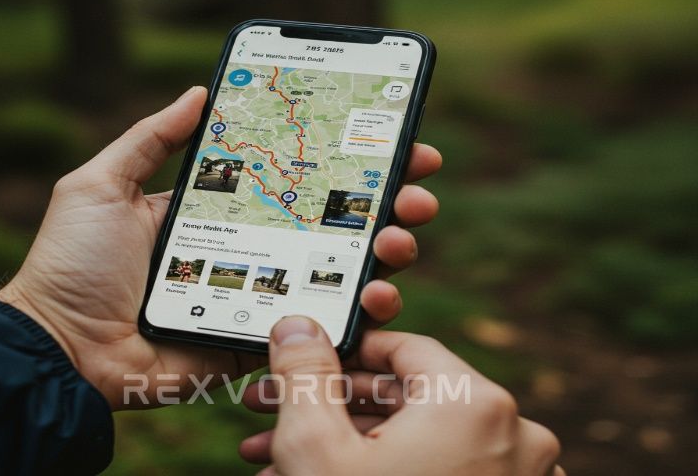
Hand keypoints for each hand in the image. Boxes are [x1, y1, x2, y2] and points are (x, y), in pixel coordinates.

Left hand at [0, 87, 442, 409]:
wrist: (60, 349)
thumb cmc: (74, 263)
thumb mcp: (102, 185)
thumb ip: (150, 139)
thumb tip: (200, 91)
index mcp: (225, 210)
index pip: (297, 178)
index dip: (344, 160)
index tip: (391, 137)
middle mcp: (254, 248)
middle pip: (335, 223)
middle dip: (388, 202)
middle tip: (415, 188)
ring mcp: (262, 294)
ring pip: (343, 272)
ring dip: (388, 252)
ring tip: (400, 237)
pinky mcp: (262, 338)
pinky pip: (322, 327)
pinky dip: (361, 312)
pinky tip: (379, 293)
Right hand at [240, 317, 562, 475]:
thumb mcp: (316, 445)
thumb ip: (306, 372)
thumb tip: (298, 325)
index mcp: (476, 403)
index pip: (404, 348)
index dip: (345, 353)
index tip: (305, 365)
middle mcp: (512, 436)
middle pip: (406, 398)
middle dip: (330, 407)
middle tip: (273, 414)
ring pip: (419, 442)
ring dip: (349, 446)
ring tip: (281, 461)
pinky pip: (442, 474)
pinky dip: (389, 472)